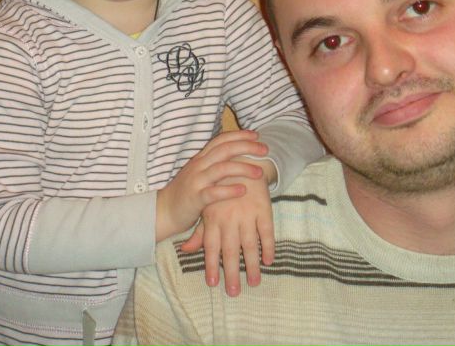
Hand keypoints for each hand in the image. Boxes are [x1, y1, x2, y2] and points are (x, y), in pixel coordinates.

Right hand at [155, 130, 265, 242]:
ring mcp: (196, 181)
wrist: (163, 211)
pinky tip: (243, 190)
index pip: (221, 140)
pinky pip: (213, 192)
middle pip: (225, 150)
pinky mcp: (195, 198)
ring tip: (259, 172)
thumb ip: (215, 164)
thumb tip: (237, 156)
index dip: (239, 135)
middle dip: (246, 147)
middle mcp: (198, 165)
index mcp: (201, 158)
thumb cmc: (187, 193)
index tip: (256, 136)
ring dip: (242, 168)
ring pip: (221, 168)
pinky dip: (229, 190)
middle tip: (265, 150)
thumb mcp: (200, 174)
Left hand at [180, 159, 275, 296]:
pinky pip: (267, 232)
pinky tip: (269, 260)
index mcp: (213, 218)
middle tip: (234, 292)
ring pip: (250, 244)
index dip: (212, 265)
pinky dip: (268, 246)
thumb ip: (199, 231)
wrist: (243, 163)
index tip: (213, 284)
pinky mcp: (263, 209)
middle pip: (230, 250)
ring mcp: (247, 214)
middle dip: (232, 272)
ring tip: (254, 282)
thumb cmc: (222, 188)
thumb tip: (185, 250)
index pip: (211, 246)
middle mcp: (229, 218)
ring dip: (252, 265)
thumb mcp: (208, 207)